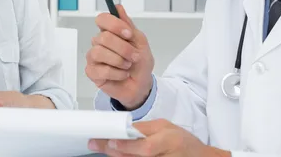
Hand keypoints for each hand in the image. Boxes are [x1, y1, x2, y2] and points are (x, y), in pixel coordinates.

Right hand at [85, 4, 154, 109]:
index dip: (114, 25)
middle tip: (133, 56)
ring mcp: (94, 57)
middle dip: (123, 48)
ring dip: (119, 61)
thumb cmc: (140, 63)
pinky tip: (122, 74)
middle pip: (103, 37)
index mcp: (110, 32)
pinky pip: (101, 69)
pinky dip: (117, 73)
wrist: (141, 85)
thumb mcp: (140, 42)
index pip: (102, 19)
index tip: (128, 34)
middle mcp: (100, 42)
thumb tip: (118, 8)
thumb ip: (128, 25)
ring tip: (127, 66)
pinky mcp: (92, 72)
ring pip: (100, 52)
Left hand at [88, 119, 230, 156]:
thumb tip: (122, 129)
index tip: (109, 141)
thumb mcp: (165, 127)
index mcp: (169, 139)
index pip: (145, 145)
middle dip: (116, 151)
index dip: (126, 145)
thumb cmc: (183, 142)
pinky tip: (119, 155)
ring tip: (106, 149)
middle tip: (97, 145)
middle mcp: (167, 155)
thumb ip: (144, 128)